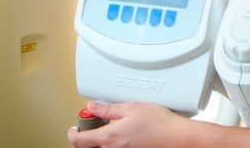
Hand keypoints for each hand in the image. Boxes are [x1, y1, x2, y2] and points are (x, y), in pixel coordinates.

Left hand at [67, 101, 189, 147]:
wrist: (177, 137)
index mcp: (109, 137)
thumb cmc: (160, 123)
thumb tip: (92, 106)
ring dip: (98, 140)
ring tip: (107, 128)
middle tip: (91, 126)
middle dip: (85, 138)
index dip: (72, 133)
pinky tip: (120, 134)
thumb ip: (109, 109)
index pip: (78, 141)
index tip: (74, 127)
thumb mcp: (132, 107)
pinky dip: (110, 143)